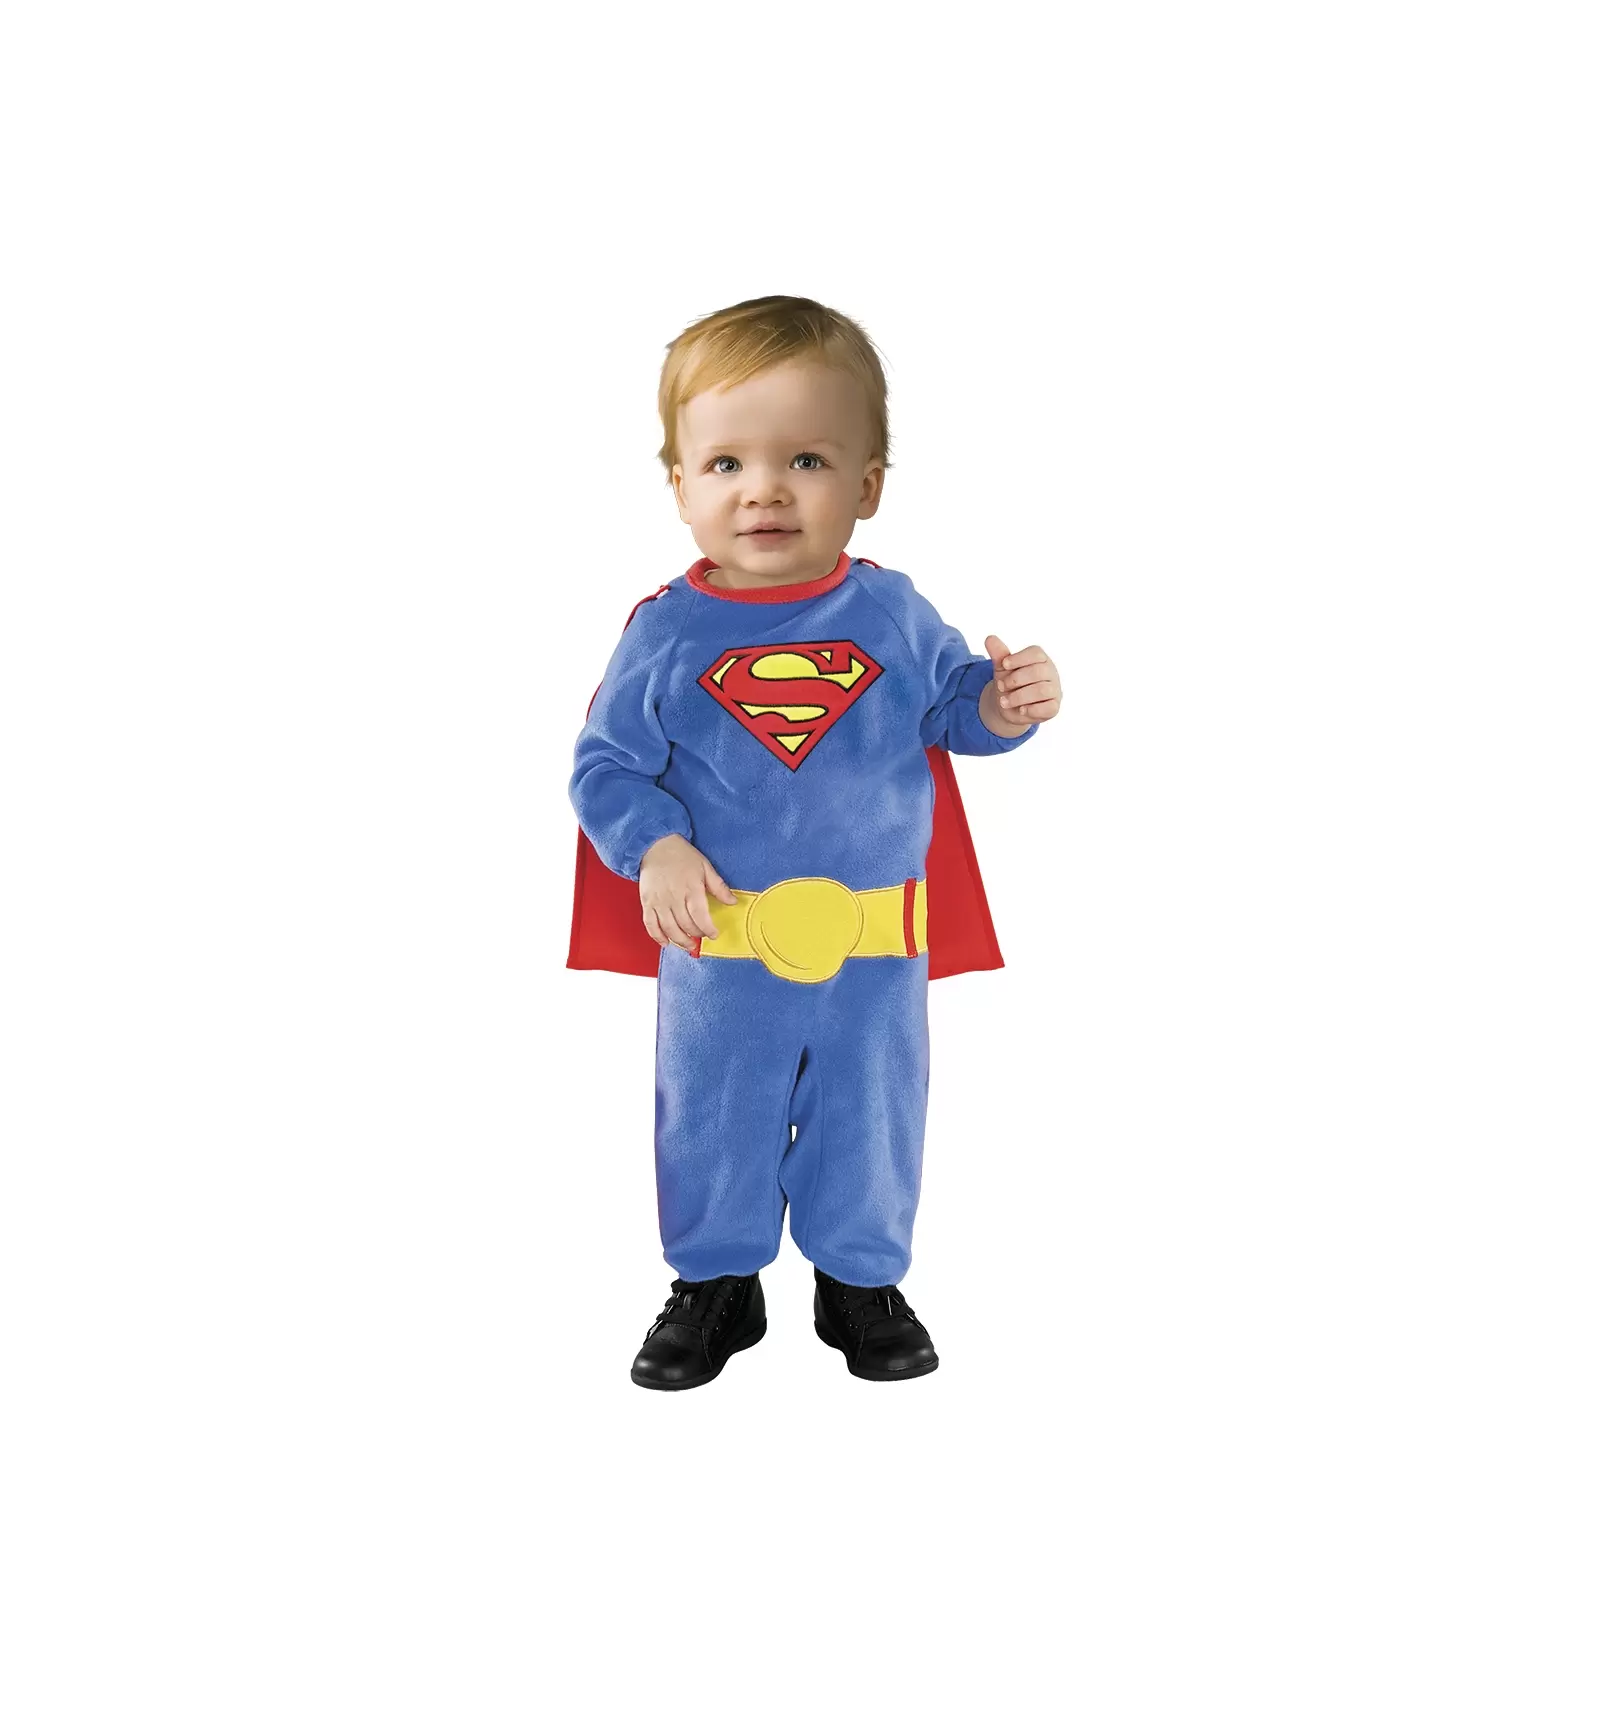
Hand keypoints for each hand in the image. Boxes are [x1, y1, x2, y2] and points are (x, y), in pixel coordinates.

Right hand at [638, 834, 738, 951]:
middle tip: (702, 938)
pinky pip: (650, 924)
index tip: (714, 934)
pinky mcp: (647, 903)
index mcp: (690, 889)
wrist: (655, 845)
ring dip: (680, 941)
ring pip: (669, 929)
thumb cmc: (681, 855)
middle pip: (685, 925)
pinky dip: (657, 936)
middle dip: (696, 935)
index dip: (708, 929)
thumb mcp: (705, 867)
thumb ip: (719, 886)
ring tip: (689, 945)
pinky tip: (666, 943)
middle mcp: (674, 898)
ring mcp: (659, 901)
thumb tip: (733, 902)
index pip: (700, 916)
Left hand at [982, 635, 1059, 730]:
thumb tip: (990, 638)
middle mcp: (1051, 673)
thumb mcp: (1003, 669)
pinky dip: (1032, 709)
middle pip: (1038, 671)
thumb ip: (999, 654)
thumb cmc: (1010, 684)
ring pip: (1042, 690)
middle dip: (1016, 679)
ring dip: (1019, 697)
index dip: (1019, 658)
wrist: (1011, 708)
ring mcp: (1054, 690)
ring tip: (1004, 701)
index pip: (1036, 653)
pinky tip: (1021, 710)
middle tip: (1001, 686)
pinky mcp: (1054, 707)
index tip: (1004, 664)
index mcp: (1041, 659)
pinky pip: (1049, 707)